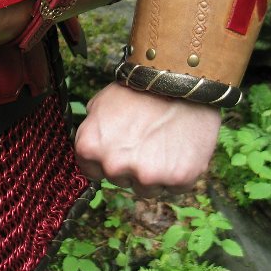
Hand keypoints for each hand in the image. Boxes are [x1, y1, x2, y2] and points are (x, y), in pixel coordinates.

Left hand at [74, 83, 221, 196]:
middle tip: (146, 140)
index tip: (120, 147)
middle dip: (131, 166)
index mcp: (89, 148)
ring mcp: (146, 176)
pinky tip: (181, 149)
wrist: (179, 81)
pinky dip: (179, 173)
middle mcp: (113, 166)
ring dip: (155, 173)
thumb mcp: (100, 102)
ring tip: (164, 143)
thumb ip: (90, 130)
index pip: (92, 171)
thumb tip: (89, 147)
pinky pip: (175, 187)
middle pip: (119, 181)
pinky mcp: (177, 180)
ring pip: (147, 189)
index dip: (106, 160)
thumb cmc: (138, 89)